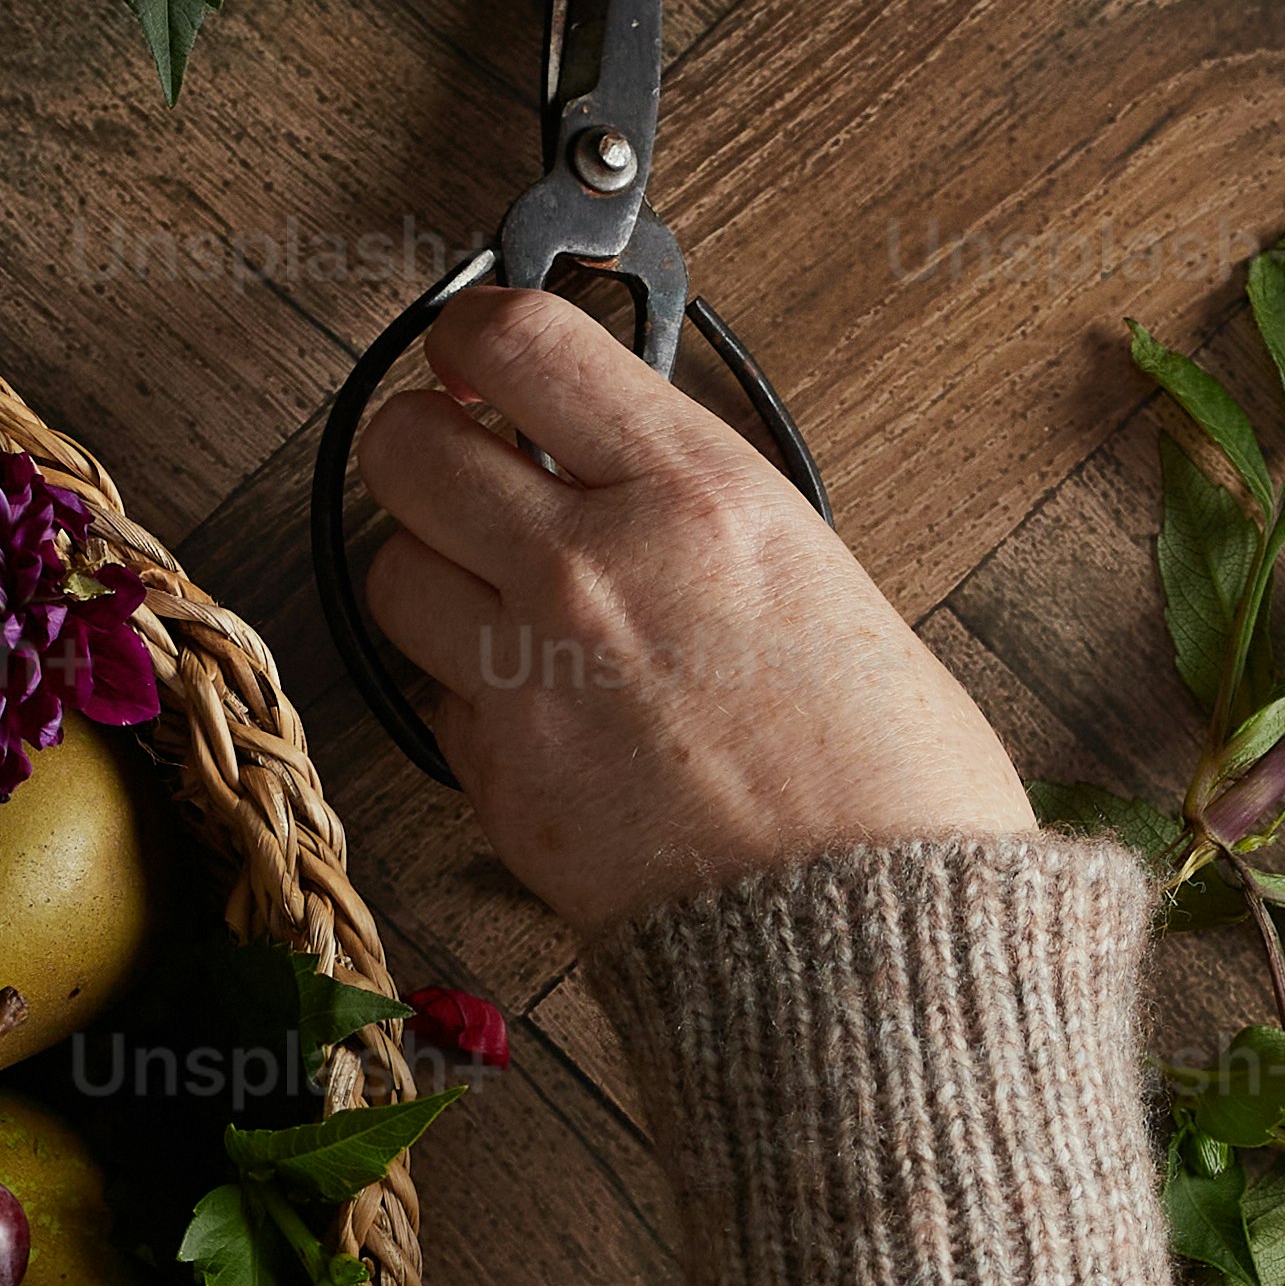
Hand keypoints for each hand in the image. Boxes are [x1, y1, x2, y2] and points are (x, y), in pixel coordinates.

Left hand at [354, 288, 1033, 931]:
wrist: (870, 952)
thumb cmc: (893, 784)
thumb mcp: (820, 579)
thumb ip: (701, 512)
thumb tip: (622, 472)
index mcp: (697, 495)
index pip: (515, 338)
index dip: (477, 333)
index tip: (484, 351)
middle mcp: (590, 566)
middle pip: (406, 443)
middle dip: (428, 445)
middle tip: (471, 465)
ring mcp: (525, 676)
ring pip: (391, 568)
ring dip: (433, 567)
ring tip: (503, 594)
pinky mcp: (496, 777)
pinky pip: (431, 692)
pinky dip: (467, 687)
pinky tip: (542, 707)